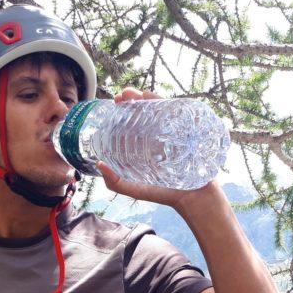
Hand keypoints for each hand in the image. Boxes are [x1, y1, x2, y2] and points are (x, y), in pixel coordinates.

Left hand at [95, 87, 221, 211]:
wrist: (193, 199)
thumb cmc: (165, 194)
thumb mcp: (135, 190)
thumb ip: (115, 183)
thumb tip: (98, 163)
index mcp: (147, 144)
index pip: (134, 121)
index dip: (124, 109)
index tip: (115, 102)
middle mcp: (160, 135)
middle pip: (146, 110)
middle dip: (134, 99)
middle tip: (123, 95)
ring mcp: (175, 132)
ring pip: (162, 108)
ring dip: (149, 97)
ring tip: (138, 93)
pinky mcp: (190, 132)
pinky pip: (181, 114)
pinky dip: (171, 103)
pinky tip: (159, 98)